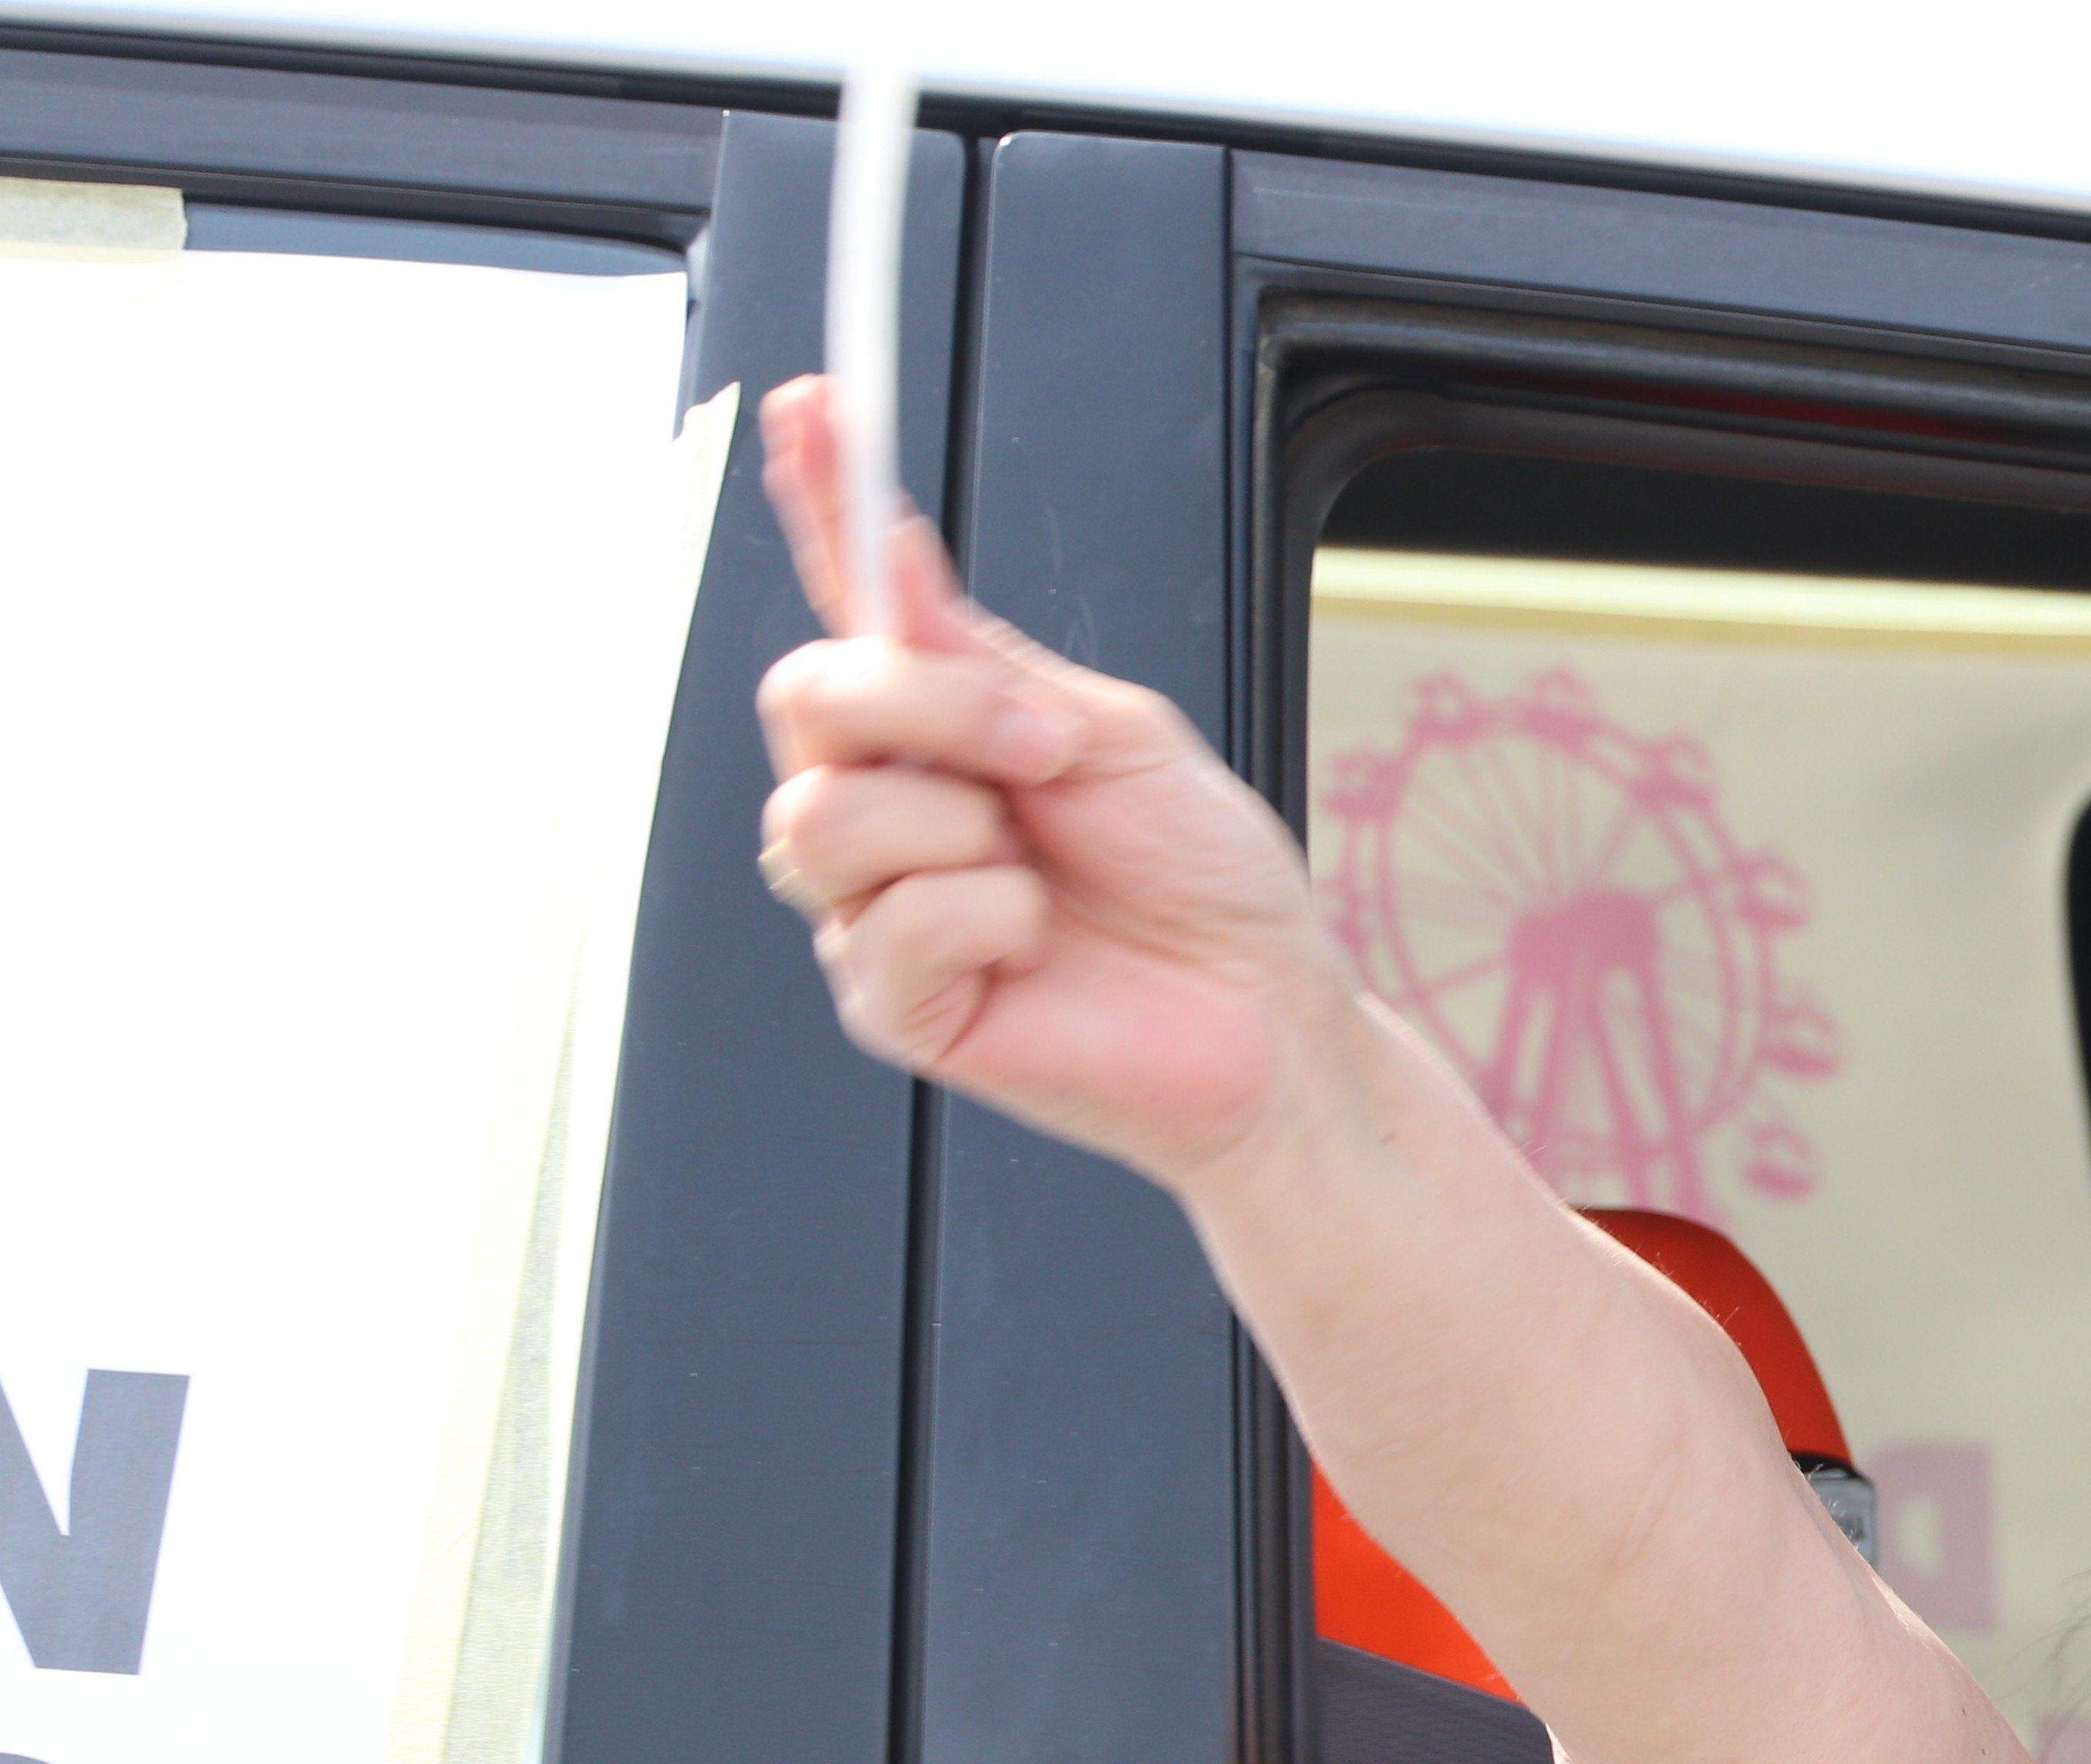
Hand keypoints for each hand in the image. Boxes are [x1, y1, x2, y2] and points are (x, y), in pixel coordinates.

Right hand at [751, 375, 1341, 1185]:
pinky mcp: (895, 1002)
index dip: (824, 505)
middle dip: (928, 704)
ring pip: (823, 819)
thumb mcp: (1114, 736)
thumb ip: (988, 663)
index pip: (851, 609)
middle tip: (1045, 746)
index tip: (816, 409)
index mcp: (940, 732)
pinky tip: (1036, 942)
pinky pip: (889, 927)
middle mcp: (888, 810)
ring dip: (961, 821)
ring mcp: (876, 908)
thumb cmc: (1204, 881)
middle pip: (805, 701)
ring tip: (1042, 863)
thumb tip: (891, 563)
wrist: (1271, 1012)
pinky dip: (985, 918)